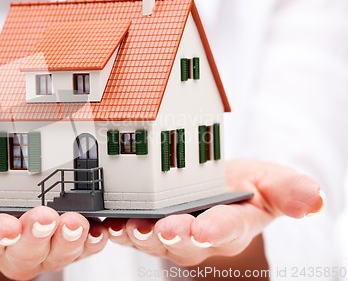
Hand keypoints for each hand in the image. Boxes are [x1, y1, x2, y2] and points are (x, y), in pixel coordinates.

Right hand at [0, 158, 108, 279]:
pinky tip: (107, 224)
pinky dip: (96, 235)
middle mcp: (12, 249)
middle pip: (24, 252)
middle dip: (35, 238)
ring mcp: (44, 245)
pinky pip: (86, 241)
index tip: (0, 227)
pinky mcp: (69, 235)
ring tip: (77, 222)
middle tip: (45, 218)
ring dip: (69, 240)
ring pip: (58, 251)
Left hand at [102, 159, 323, 265]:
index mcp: (231, 225)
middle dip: (174, 236)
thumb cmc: (242, 186)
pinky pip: (129, 229)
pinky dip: (116, 226)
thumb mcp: (270, 180)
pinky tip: (105, 220)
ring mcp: (169, 233)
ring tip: (126, 226)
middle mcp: (199, 236)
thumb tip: (316, 200)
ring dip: (139, 234)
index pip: (227, 229)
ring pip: (153, 240)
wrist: (213, 187)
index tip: (205, 228)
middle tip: (164, 229)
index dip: (217, 229)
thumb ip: (288, 190)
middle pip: (185, 241)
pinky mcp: (145, 224)